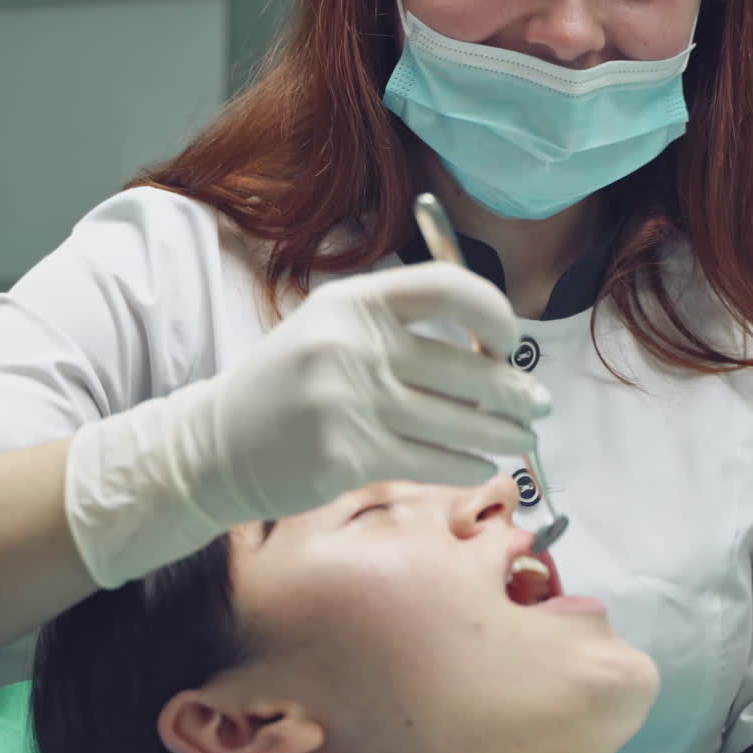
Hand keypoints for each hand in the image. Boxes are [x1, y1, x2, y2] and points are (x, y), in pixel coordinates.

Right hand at [66, 261, 550, 586]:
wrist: (214, 446)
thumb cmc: (288, 385)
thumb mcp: (332, 331)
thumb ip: (400, 330)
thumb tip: (492, 352)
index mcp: (352, 301)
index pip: (445, 288)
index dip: (492, 311)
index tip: (510, 339)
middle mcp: (351, 346)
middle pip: (464, 366)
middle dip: (514, 390)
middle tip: (537, 403)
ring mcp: (347, 403)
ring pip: (456, 421)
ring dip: (501, 432)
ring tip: (521, 435)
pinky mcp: (346, 457)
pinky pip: (430, 461)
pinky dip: (465, 464)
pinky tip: (480, 463)